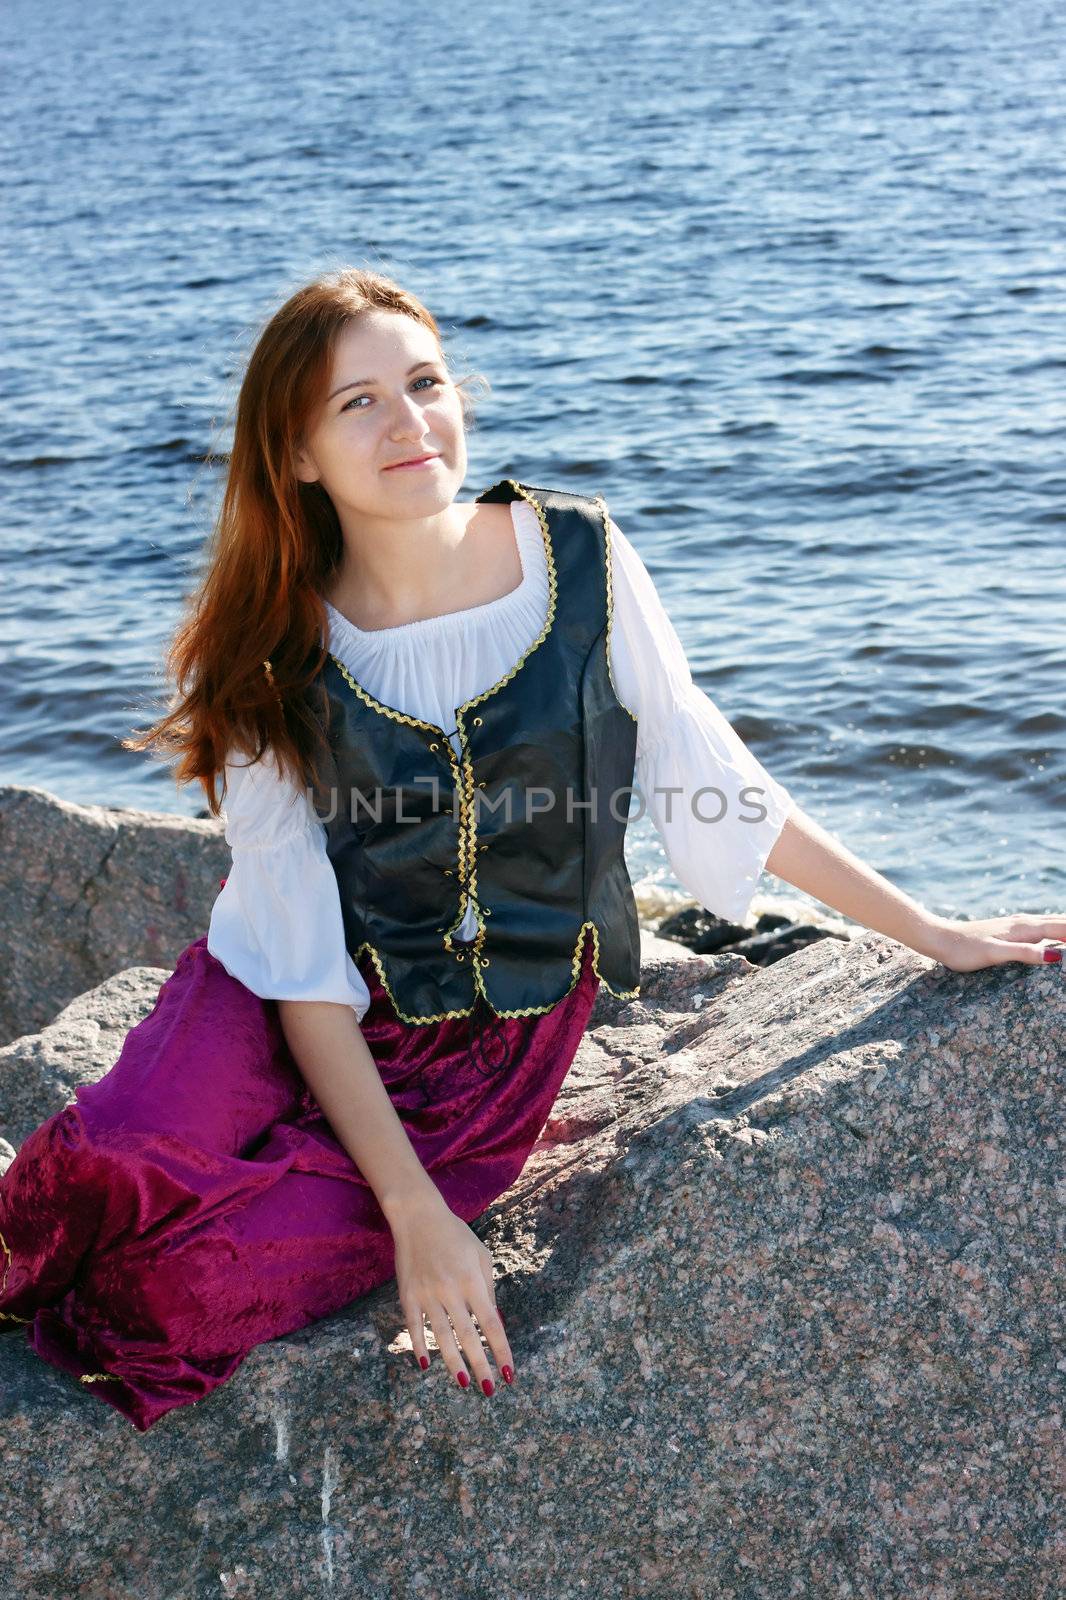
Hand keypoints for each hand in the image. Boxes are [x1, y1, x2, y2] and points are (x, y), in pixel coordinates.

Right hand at [388, 1193, 514, 1393]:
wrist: (418, 1217)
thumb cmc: (456, 1236)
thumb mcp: (481, 1256)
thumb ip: (488, 1288)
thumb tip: (495, 1321)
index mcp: (474, 1282)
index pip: (492, 1325)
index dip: (501, 1351)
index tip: (509, 1374)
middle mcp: (452, 1291)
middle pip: (469, 1337)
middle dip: (480, 1366)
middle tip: (489, 1390)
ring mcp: (428, 1295)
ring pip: (442, 1337)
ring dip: (453, 1363)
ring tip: (464, 1384)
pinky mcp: (408, 1295)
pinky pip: (415, 1326)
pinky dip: (419, 1346)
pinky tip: (425, 1365)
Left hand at [926, 914, 1065, 972]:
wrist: (938, 938)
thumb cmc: (963, 949)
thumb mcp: (994, 954)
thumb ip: (1025, 954)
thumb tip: (1057, 957)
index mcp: (1025, 928)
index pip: (1063, 930)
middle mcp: (1024, 922)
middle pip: (1061, 923)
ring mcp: (1017, 925)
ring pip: (1052, 923)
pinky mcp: (1009, 930)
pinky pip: (1041, 928)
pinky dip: (1056, 930)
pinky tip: (1056, 936)